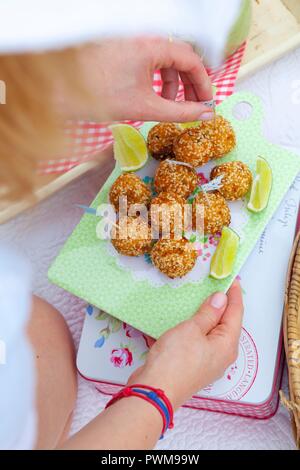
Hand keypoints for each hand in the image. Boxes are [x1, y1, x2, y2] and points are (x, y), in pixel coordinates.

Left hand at [76, 37, 213, 122]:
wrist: (63, 93)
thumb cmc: (101, 98)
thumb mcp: (147, 108)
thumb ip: (180, 112)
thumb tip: (205, 114)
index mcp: (152, 46)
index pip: (191, 59)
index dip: (203, 83)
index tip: (208, 102)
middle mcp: (145, 39)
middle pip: (180, 58)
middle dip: (190, 85)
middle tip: (196, 107)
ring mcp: (134, 44)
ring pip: (166, 60)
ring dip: (174, 84)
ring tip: (172, 106)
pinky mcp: (125, 51)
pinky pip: (151, 61)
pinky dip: (158, 79)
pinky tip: (156, 97)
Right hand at [129, 280, 243, 409]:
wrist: (155, 391)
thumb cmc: (174, 360)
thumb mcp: (192, 329)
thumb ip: (208, 313)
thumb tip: (221, 299)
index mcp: (227, 344)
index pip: (236, 313)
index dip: (234, 294)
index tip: (232, 279)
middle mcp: (222, 355)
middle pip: (227, 324)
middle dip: (223, 305)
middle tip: (218, 286)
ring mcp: (209, 362)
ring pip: (213, 333)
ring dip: (208, 316)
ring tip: (203, 300)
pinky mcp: (194, 366)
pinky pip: (201, 342)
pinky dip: (197, 328)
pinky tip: (189, 321)